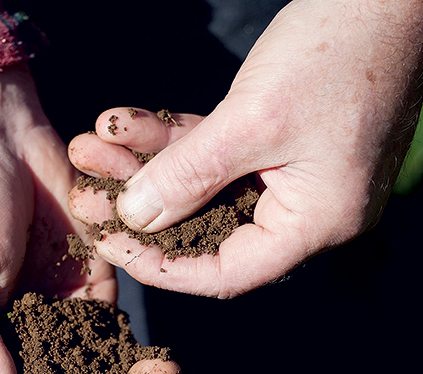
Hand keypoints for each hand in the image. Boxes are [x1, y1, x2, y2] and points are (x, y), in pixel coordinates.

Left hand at [68, 0, 422, 297]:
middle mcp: (308, 209)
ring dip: (149, 164)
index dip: (161, 265)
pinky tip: (125, 121)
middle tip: (85, 194)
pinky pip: (220, 152)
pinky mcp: (285, 140)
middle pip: (207, 227)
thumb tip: (134, 217)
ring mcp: (297, 174)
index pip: (226, 272)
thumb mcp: (252, 120)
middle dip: (141, 206)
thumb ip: (188, 174)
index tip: (109, 243)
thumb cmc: (337, 52)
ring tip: (91, 145)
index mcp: (317, 223)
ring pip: (206, 184)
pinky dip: (176, 138)